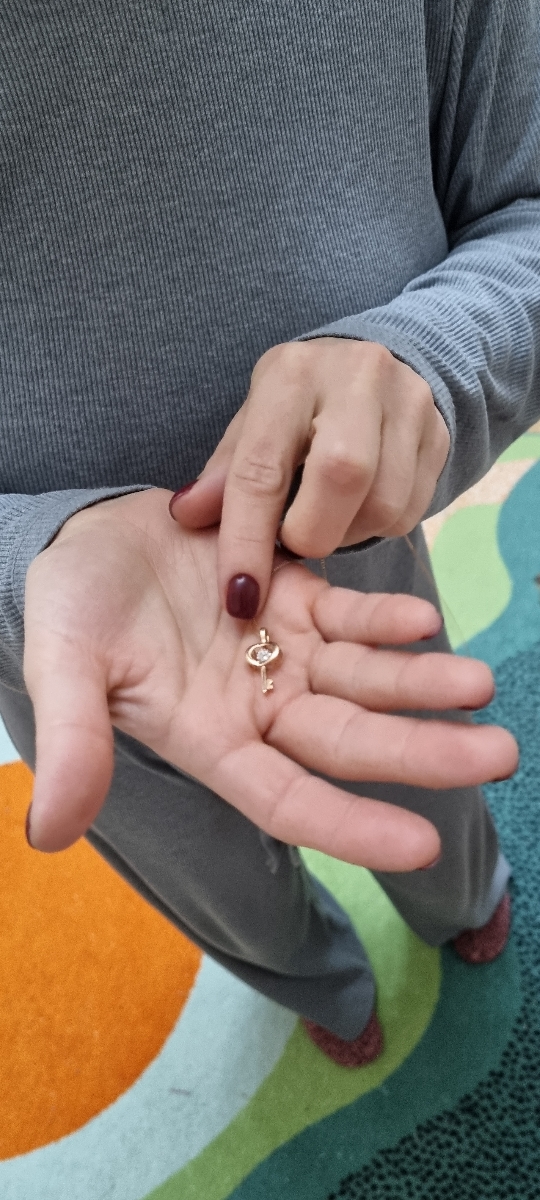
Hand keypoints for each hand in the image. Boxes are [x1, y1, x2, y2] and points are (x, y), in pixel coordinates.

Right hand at [23, 490, 515, 868]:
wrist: (86, 536)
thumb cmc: (68, 606)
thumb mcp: (64, 668)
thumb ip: (74, 741)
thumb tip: (47, 836)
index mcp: (209, 741)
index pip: (288, 800)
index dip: (351, 825)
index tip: (421, 847)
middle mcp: (257, 707)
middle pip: (348, 741)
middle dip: (422, 751)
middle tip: (499, 754)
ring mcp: (280, 652)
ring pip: (363, 679)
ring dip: (421, 683)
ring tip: (481, 684)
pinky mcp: (293, 597)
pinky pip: (347, 614)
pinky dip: (383, 617)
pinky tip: (422, 618)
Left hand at [170, 339, 449, 615]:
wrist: (374, 368)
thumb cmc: (298, 408)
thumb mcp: (254, 425)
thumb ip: (224, 473)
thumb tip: (184, 517)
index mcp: (291, 375)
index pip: (263, 466)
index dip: (247, 538)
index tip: (239, 596)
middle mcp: (355, 378)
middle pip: (341, 477)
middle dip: (311, 532)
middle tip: (295, 541)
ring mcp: (407, 403)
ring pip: (383, 503)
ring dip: (347, 533)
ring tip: (326, 517)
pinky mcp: (440, 435)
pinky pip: (410, 511)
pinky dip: (377, 527)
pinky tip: (358, 509)